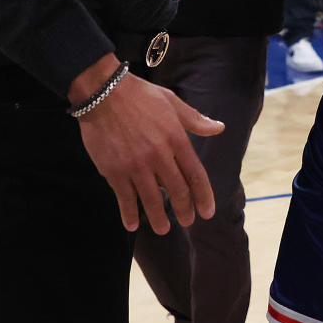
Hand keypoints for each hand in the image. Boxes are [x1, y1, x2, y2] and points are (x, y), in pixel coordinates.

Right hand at [73, 59, 223, 233]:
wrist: (103, 93)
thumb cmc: (139, 95)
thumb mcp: (172, 102)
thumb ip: (195, 119)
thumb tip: (219, 128)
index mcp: (176, 138)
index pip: (195, 174)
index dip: (203, 196)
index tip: (207, 212)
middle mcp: (159, 155)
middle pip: (177, 191)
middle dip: (184, 211)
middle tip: (187, 221)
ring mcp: (136, 166)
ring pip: (152, 201)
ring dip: (159, 219)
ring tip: (163, 229)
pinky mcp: (115, 171)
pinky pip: (125, 199)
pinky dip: (130, 214)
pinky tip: (132, 225)